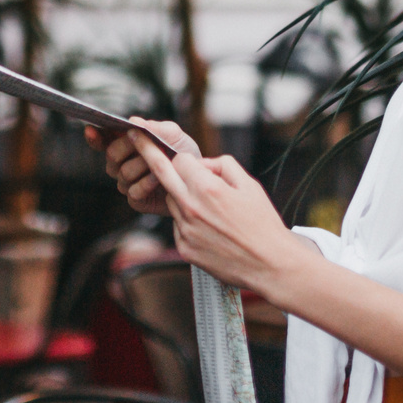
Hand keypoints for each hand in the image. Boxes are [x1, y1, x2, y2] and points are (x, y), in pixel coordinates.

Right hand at [88, 122, 189, 216]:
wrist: (197, 179)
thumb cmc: (182, 153)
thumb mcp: (173, 135)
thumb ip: (155, 127)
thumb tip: (134, 121)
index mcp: (126, 144)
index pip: (103, 140)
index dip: (94, 136)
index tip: (91, 129)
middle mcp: (122, 163)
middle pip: (111, 155)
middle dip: (129, 148)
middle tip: (145, 145)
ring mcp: (127, 182)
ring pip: (123, 173)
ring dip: (143, 166)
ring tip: (159, 163)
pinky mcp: (136, 199)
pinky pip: (133, 191)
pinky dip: (147, 184)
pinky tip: (158, 179)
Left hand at [132, 126, 319, 299]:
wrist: (268, 264)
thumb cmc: (262, 224)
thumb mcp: (250, 185)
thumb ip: (223, 166)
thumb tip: (203, 165)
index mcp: (207, 188)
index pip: (179, 160)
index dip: (187, 158)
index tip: (185, 157)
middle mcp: (190, 208)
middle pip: (161, 174)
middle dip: (146, 153)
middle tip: (134, 138)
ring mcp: (184, 230)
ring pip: (172, 201)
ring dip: (181, 196)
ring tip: (210, 207)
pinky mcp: (184, 248)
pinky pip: (178, 225)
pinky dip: (188, 221)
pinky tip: (210, 228)